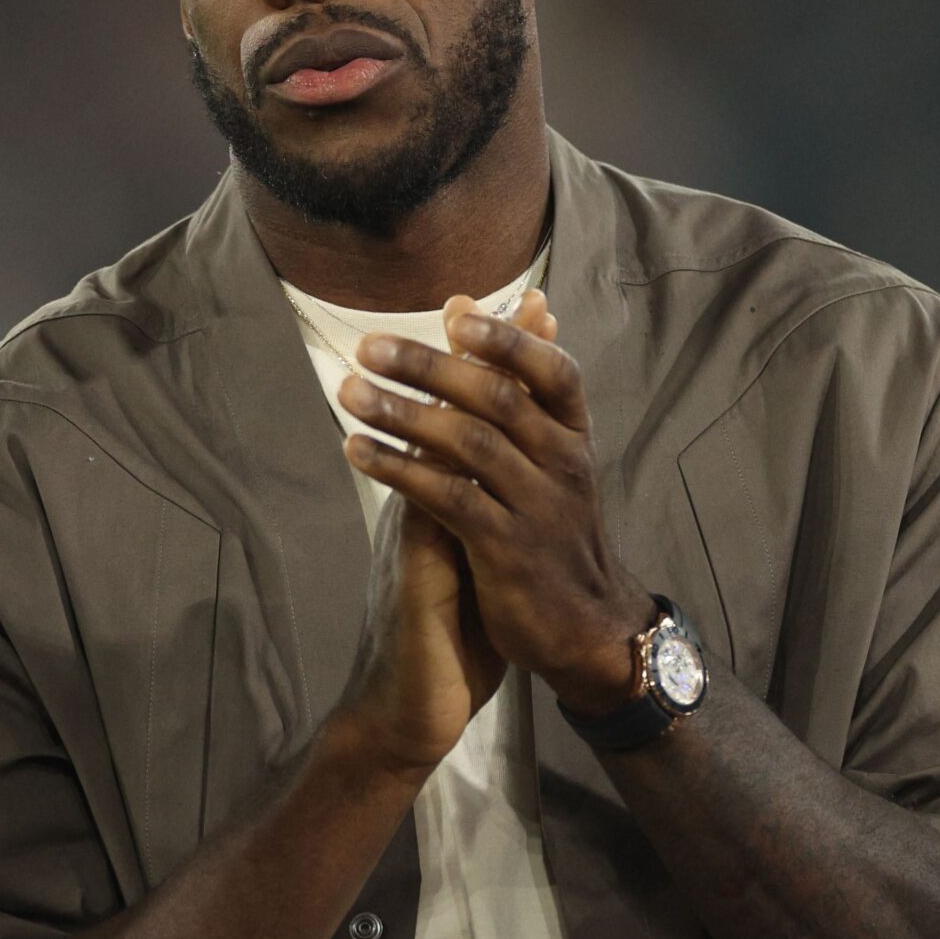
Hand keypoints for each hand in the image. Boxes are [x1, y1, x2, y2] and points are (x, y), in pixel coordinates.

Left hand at [337, 296, 649, 715]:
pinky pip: (450, 500)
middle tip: (369, 347)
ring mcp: (538, 508)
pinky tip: (359, 452)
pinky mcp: (508, 552)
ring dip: (405, 416)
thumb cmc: (552, 533)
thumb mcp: (545, 460)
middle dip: (431, 368)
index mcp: (575, 438)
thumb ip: (505, 388)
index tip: (455, 316)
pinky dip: (401, 471)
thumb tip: (463, 307)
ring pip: (470, 446)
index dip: (508, 341)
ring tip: (351, 395)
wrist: (588, 631)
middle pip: (498, 400)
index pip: (554, 373)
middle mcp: (564, 465)